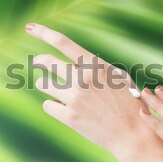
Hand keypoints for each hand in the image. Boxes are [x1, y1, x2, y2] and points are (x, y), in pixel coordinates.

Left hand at [25, 23, 158, 160]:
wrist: (133, 134)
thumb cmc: (129, 103)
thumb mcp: (119, 77)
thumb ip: (96, 67)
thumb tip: (74, 64)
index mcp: (95, 65)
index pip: (63, 42)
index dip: (43, 32)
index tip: (29, 27)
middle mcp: (82, 78)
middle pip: (45, 61)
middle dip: (39, 60)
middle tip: (38, 62)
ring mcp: (74, 98)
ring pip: (42, 84)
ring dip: (47, 86)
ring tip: (60, 92)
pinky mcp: (69, 117)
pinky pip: (47, 105)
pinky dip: (54, 105)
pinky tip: (67, 109)